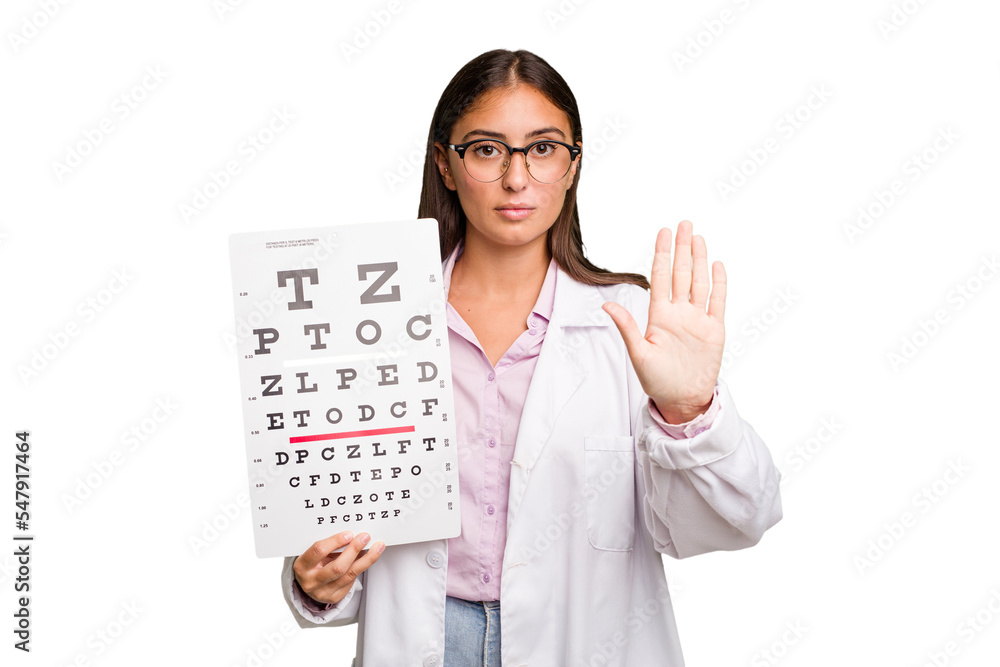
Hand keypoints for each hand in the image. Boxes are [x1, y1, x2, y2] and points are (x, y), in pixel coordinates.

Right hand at [293, 531, 384, 604]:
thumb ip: (329, 546)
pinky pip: (351, 581)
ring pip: (349, 575)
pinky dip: (361, 568)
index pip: (319, 551)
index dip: (335, 541)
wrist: (308, 584)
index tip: (349, 533)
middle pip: (338, 567)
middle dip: (354, 550)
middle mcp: (311, 582)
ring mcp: (322, 592)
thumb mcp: (314, 554)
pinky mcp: (334, 598)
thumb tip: (353, 535)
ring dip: (366, 560)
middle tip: (365, 537)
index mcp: (302, 566)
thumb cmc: (313, 563)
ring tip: (377, 547)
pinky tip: (368, 558)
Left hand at [602, 220, 725, 423]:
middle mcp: (679, 313)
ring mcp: (697, 319)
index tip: (663, 232)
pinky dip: (719, 283)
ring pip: (699, 282)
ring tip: (698, 238)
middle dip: (682, 248)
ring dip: (699, 260)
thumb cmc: (657, 381)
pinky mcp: (714, 330)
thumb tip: (606, 304)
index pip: (660, 277)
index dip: (662, 254)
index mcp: (659, 315)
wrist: (682, 400)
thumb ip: (626, 327)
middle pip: (681, 273)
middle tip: (684, 224)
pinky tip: (716, 265)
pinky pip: (717, 302)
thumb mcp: (638, 354)